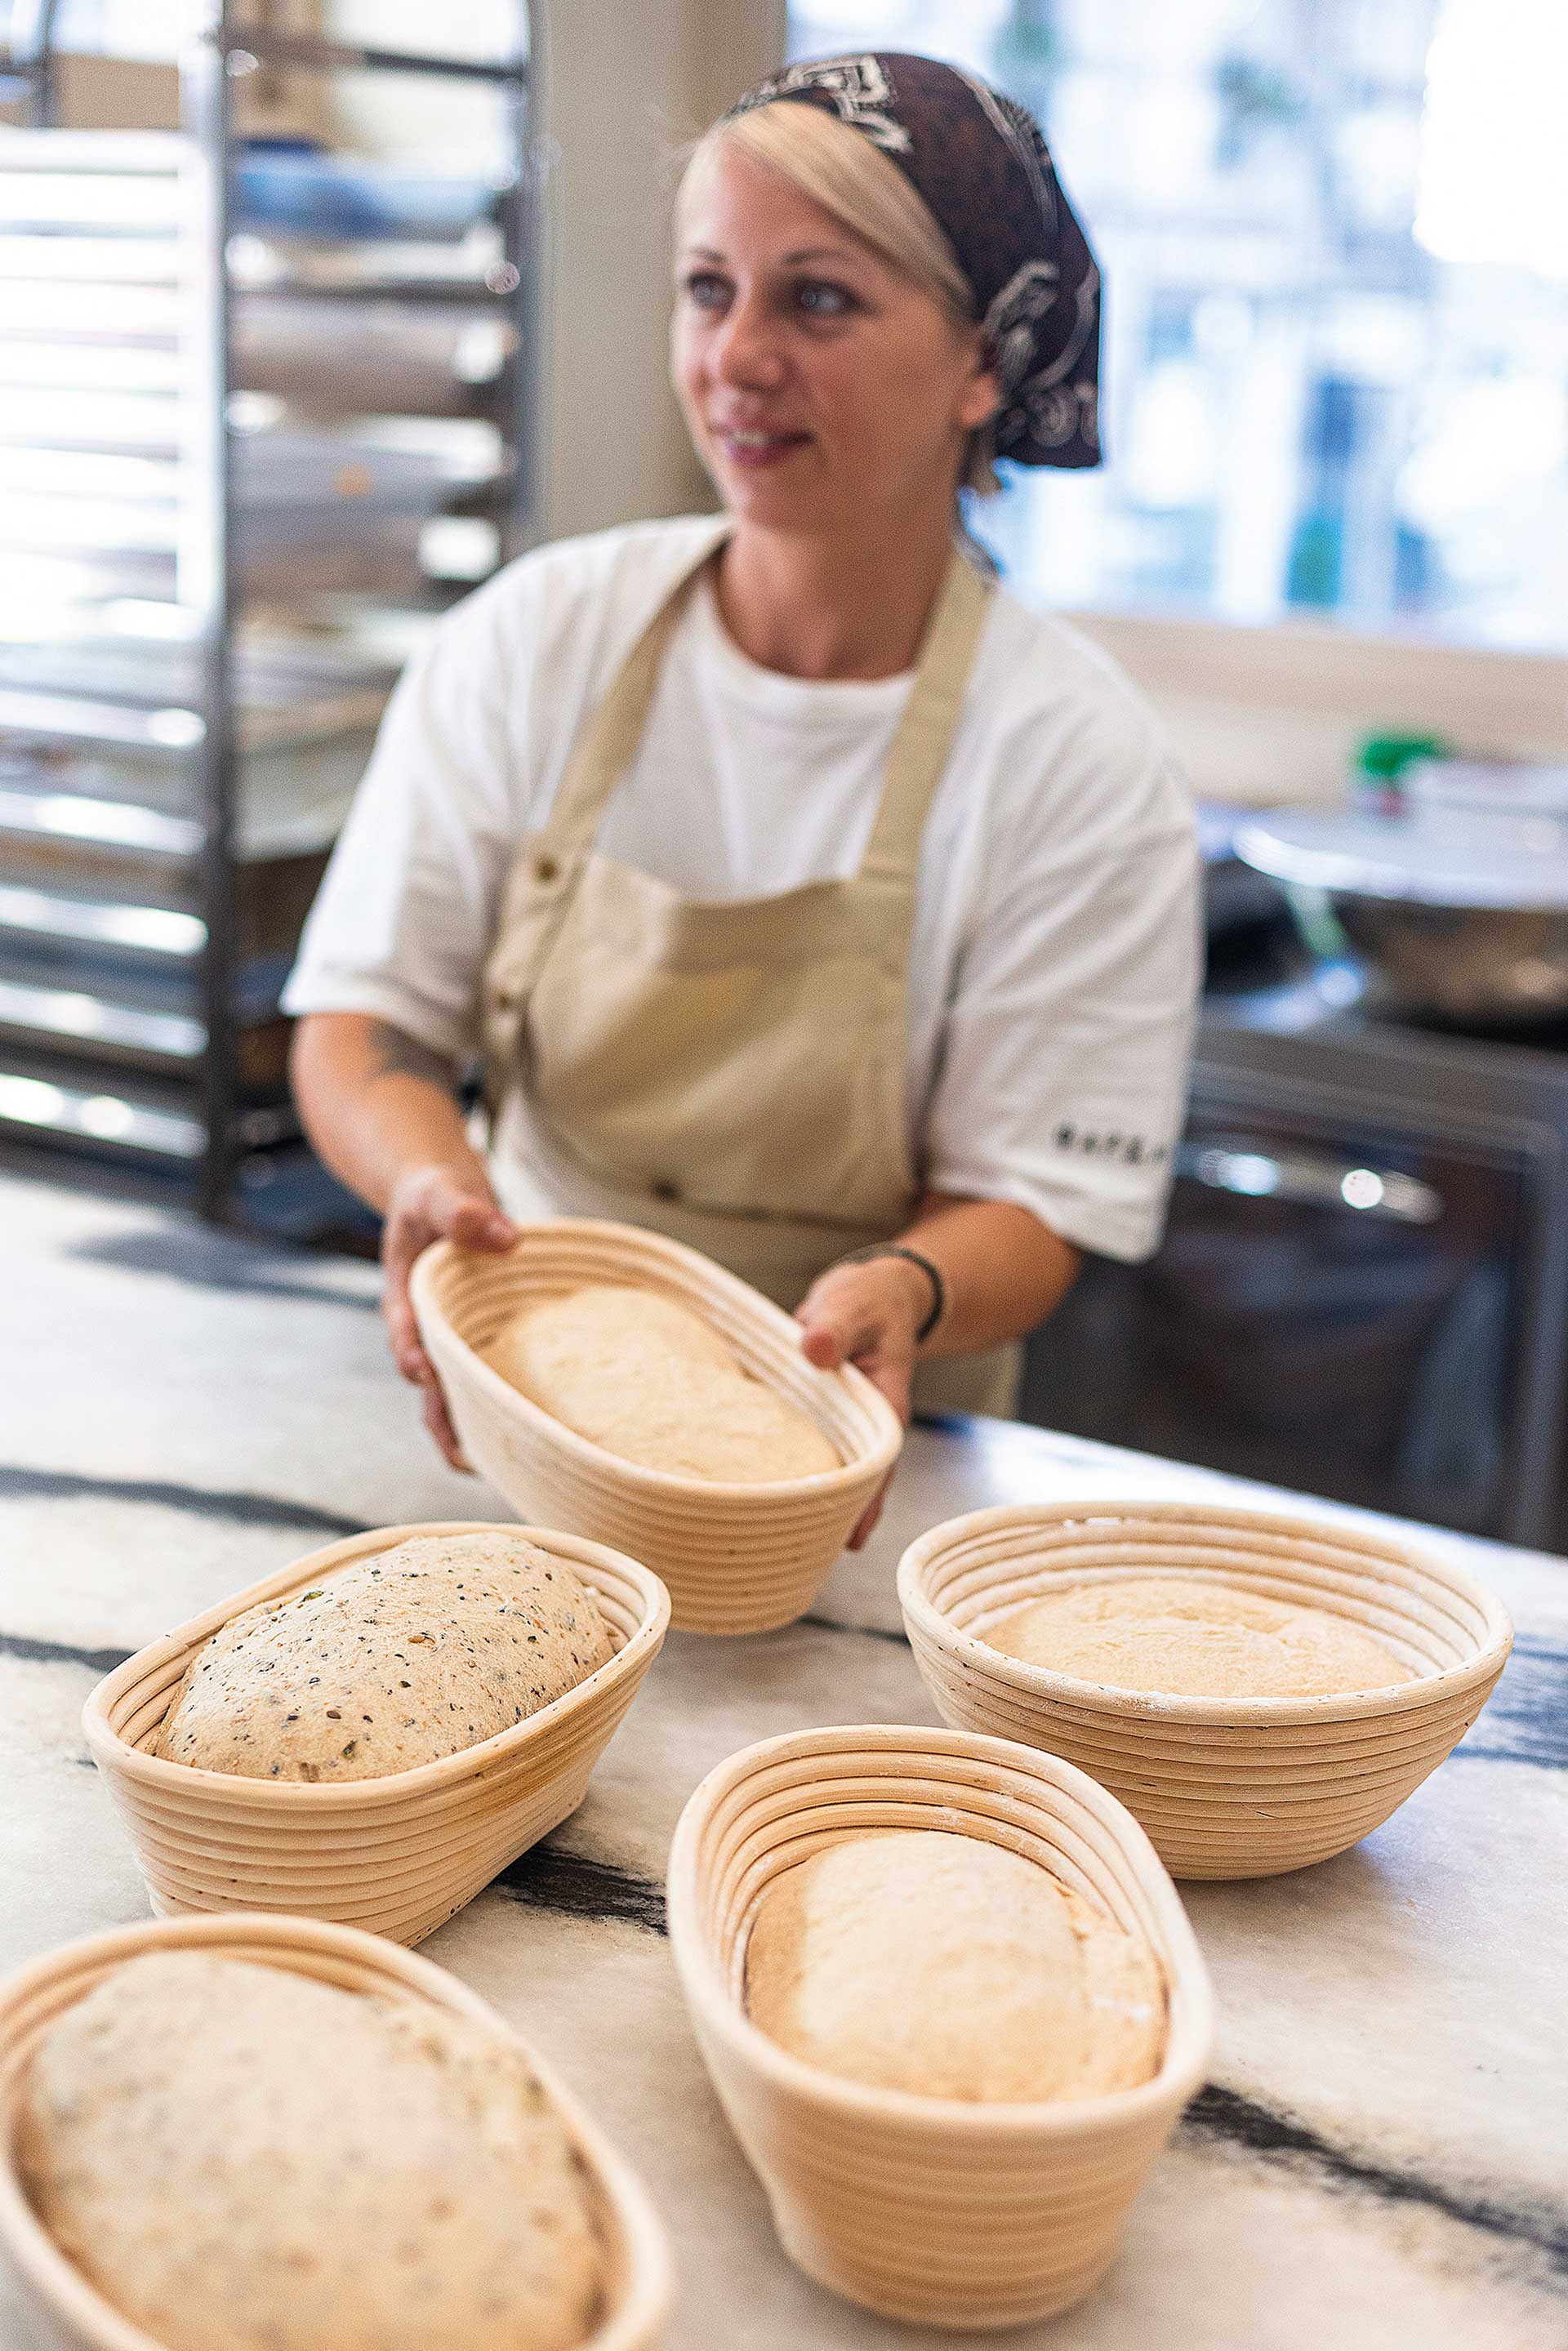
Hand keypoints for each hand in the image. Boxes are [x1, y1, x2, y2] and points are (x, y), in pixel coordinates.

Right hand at [381, 1163, 514, 1471]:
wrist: (439, 1201)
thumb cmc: (434, 1197)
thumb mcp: (440, 1193)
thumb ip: (464, 1213)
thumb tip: (508, 1238)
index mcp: (405, 1299)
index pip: (405, 1336)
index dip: (414, 1357)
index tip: (427, 1374)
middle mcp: (422, 1331)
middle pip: (427, 1384)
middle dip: (443, 1420)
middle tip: (464, 1456)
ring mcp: (446, 1343)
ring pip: (451, 1396)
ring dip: (468, 1429)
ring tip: (493, 1469)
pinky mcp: (471, 1346)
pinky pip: (479, 1383)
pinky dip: (495, 1410)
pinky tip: (526, 1440)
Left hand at [794, 1254, 929, 1548]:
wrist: (867, 1296)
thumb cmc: (865, 1301)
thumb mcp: (852, 1305)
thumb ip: (834, 1327)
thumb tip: (815, 1349)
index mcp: (883, 1404)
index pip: (879, 1462)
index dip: (866, 1500)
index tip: (852, 1535)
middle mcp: (867, 1425)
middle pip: (859, 1482)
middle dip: (840, 1519)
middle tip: (810, 1560)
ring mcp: (845, 1426)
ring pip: (835, 1474)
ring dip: (818, 1505)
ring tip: (790, 1549)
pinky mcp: (822, 1421)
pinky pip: (813, 1457)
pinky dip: (797, 1478)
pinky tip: (772, 1505)